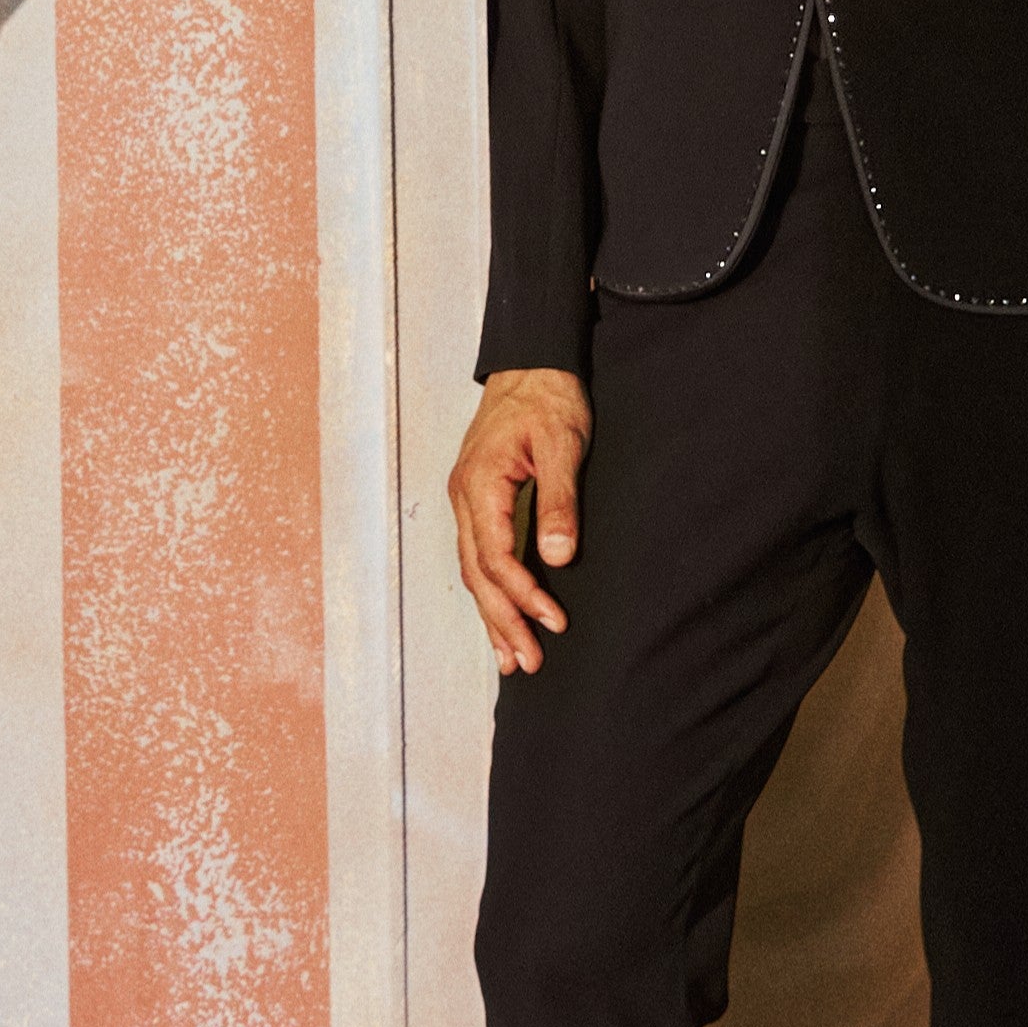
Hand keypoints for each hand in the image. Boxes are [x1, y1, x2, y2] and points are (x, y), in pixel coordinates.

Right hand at [449, 367, 592, 675]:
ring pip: (473, 571)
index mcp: (480, 484)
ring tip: (511, 658)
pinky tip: (501, 615)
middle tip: (528, 663)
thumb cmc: (549, 398)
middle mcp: (464, 498)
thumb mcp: (563, 444)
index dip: (524, 595)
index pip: (496, 557)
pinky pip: (478, 556)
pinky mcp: (478, 502)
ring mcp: (466, 501)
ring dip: (492, 615)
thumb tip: (556, 556)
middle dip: (502, 622)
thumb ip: (559, 501)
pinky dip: (490, 591)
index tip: (554, 621)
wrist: (531, 363)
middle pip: (477, 575)